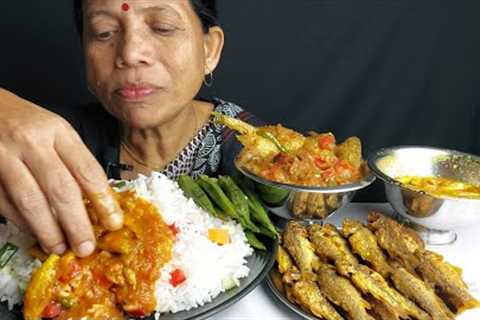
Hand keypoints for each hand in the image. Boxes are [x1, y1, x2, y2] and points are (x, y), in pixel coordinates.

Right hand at [0, 89, 123, 256]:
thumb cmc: (25, 122)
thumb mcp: (55, 130)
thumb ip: (73, 160)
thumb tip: (96, 202)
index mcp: (58, 131)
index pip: (88, 170)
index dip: (103, 200)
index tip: (114, 223)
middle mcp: (33, 142)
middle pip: (61, 189)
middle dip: (77, 223)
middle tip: (86, 247)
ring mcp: (5, 156)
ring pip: (31, 200)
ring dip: (48, 230)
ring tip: (60, 247)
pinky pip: (6, 203)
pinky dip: (22, 222)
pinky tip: (35, 234)